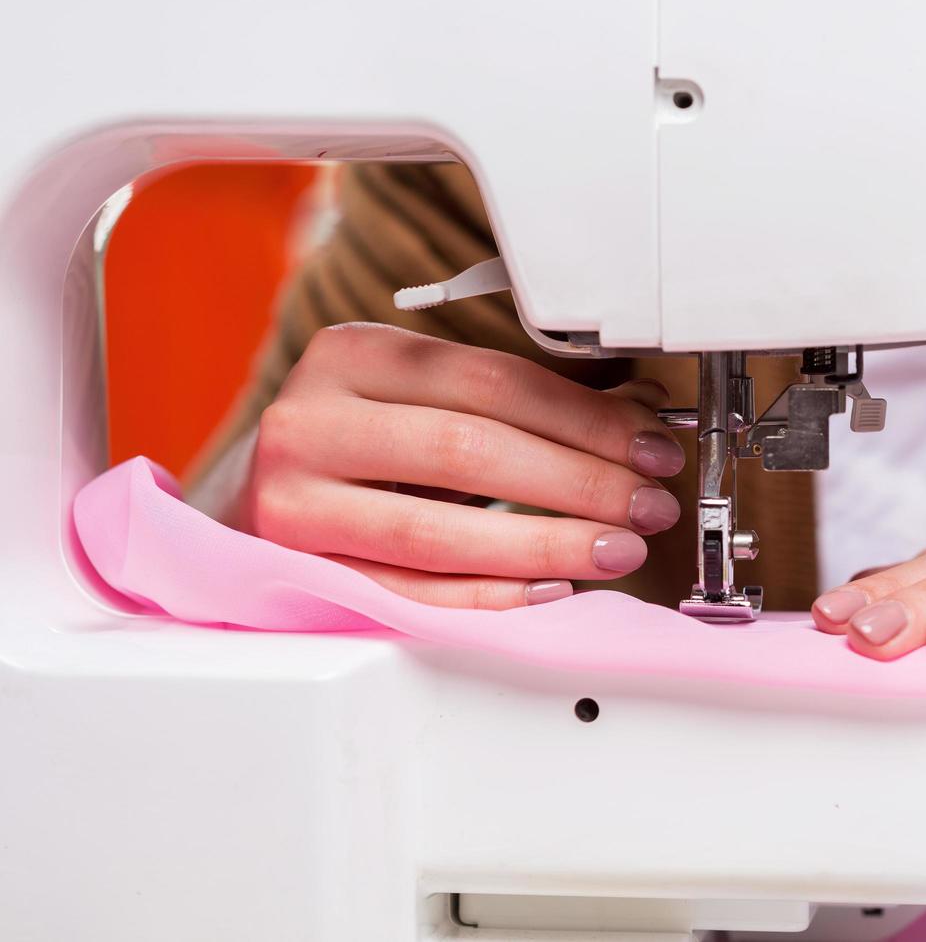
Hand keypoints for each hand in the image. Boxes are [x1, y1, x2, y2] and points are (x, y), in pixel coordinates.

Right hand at [242, 323, 684, 608]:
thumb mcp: (422, 399)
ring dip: (546, 543)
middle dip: (579, 481)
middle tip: (647, 506)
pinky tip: (552, 588)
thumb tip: (635, 415)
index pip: (493, 381)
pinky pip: (410, 592)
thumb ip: (516, 404)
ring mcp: (296, 500)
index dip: (586, 418)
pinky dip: (490, 595)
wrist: (249, 503)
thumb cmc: (353, 446)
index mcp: (353, 355)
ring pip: (438, 529)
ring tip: (617, 551)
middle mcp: (313, 419)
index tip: (650, 446)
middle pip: (471, 448)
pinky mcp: (301, 571)